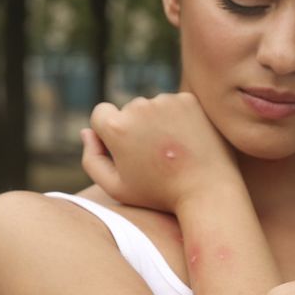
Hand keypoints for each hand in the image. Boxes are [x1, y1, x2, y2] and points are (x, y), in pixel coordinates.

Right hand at [81, 93, 237, 212]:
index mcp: (116, 126)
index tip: (126, 152)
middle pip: (128, 110)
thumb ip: (92, 159)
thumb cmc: (159, 194)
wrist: (207, 191)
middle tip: (154, 157)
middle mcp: (139, 106)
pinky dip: (178, 119)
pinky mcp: (189, 99)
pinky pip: (174, 105)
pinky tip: (186, 141)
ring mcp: (166, 100)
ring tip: (172, 151)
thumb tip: (87, 132)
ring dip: (158, 122)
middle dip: (136, 128)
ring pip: (152, 107)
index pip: (101, 114)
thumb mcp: (116, 187)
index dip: (110, 134)